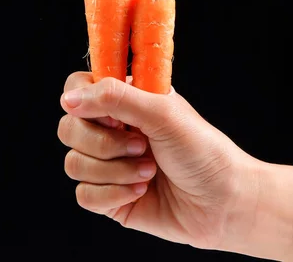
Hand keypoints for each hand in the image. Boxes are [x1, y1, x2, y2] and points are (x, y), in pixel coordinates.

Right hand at [57, 72, 257, 249]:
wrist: (224, 204)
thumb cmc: (203, 152)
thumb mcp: (162, 113)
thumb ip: (114, 97)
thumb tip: (68, 99)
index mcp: (123, 102)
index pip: (76, 89)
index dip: (86, 104)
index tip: (115, 117)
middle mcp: (111, 130)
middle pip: (68, 129)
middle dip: (104, 143)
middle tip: (141, 146)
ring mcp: (107, 165)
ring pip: (73, 164)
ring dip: (115, 171)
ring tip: (148, 172)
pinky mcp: (108, 197)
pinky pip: (83, 195)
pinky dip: (113, 194)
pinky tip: (141, 192)